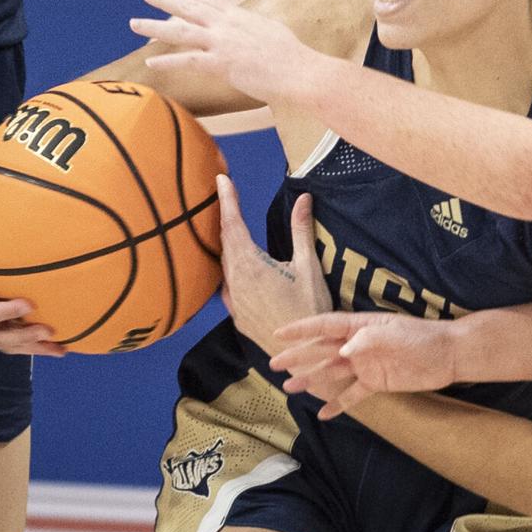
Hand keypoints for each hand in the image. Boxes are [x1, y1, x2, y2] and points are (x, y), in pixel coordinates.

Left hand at [131, 0, 309, 104]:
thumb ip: (257, 28)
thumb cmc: (292, 57)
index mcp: (241, 16)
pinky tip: (150, 61)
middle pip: (189, 7)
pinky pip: (187, 60)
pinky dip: (167, 60)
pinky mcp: (222, 63)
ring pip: (181, 30)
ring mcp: (223, 43)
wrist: (299, 72)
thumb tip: (255, 30)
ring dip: (154, 26)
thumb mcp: (273, 32)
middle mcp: (228, 24)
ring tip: (134, 23)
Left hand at [216, 176, 332, 354]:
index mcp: (252, 265)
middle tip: (223, 194)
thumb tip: (304, 198)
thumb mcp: (309, 266)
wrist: (304, 353)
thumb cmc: (311, 308)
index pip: (233, 224)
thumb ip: (301, 230)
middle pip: (224, 241)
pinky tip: (232, 266)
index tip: (221, 179)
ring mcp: (232, 299)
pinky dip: (227, 267)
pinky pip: (224, 283)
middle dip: (224, 216)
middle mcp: (235, 280)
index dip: (227, 199)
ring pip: (223, 263)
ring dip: (224, 242)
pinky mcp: (235, 314)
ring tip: (227, 224)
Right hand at [270, 311, 457, 419]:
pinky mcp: (376, 383)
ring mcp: (366, 364)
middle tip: (273, 364)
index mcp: (360, 326)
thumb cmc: (421, 338)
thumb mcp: (395, 334)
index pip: (325, 326)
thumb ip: (368, 341)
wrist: (447, 355)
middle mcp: (358, 345)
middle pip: (322, 350)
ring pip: (332, 372)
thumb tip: (345, 351)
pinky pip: (353, 394)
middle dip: (298, 355)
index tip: (278, 333)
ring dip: (311, 379)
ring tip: (289, 387)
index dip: (301, 329)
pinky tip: (323, 414)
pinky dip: (338, 404)